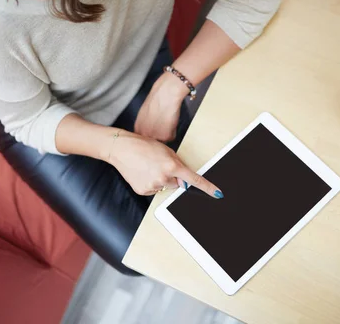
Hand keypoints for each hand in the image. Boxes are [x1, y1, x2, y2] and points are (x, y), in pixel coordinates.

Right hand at [108, 131, 222, 198]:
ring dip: (161, 179)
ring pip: (165, 187)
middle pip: (177, 184)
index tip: (217, 194)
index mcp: (172, 166)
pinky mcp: (143, 190)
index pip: (194, 180)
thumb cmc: (144, 145)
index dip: (207, 188)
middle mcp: (163, 178)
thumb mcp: (166, 151)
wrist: (122, 149)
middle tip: (160, 165)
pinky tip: (143, 173)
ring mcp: (153, 186)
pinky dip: (151, 183)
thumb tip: (184, 182)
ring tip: (149, 167)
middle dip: (173, 177)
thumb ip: (178, 165)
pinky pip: (154, 190)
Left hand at [134, 72, 188, 141]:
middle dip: (158, 137)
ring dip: (166, 134)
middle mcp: (144, 134)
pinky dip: (174, 131)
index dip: (151, 135)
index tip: (156, 131)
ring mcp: (155, 136)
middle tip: (163, 125)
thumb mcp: (144, 113)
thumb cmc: (156, 99)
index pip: (143, 139)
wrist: (166, 94)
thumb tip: (150, 130)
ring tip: (166, 120)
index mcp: (138, 128)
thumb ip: (144, 124)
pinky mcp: (165, 136)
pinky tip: (171, 120)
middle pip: (153, 142)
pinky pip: (172, 138)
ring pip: (163, 141)